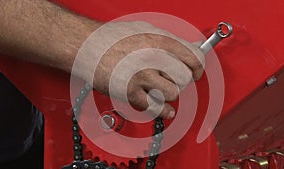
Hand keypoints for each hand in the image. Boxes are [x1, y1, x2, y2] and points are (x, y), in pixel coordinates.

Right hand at [74, 21, 204, 118]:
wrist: (85, 45)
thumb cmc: (111, 37)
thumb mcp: (144, 29)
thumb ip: (168, 40)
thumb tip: (188, 49)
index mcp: (159, 40)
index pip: (194, 57)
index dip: (198, 68)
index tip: (195, 73)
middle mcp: (153, 57)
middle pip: (185, 78)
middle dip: (180, 81)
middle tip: (172, 80)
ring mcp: (142, 76)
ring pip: (172, 94)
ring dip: (167, 94)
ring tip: (158, 89)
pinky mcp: (130, 93)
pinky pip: (154, 108)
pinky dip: (158, 109)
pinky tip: (157, 105)